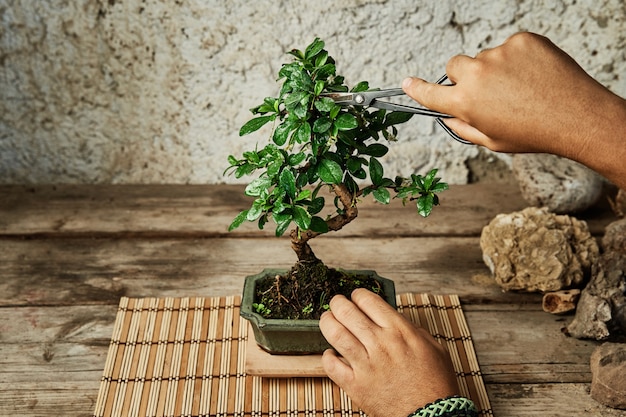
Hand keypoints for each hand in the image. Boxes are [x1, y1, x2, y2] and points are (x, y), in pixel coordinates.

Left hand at [319, 289, 458, 416]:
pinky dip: (327, 356)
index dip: (358, 295)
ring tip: (327, 320)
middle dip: (338, 303)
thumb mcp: (433, 347)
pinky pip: (331, 366)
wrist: (431, 416)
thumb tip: (393, 318)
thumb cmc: (435, 384)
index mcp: (399, 331)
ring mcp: (366, 365)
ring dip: (327, 322)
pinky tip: (331, 353)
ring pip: (335, 333)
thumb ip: (411, 329)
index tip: (356, 297)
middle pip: (347, 312)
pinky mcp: (356, 386)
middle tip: (336, 304)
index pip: (368, 300)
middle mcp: (380, 344)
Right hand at [402, 32, 625, 188]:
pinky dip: (517, 58)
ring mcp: (498, 55)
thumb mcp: (493, 142)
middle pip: (454, 66)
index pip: (429, 94)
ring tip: (520, 87)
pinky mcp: (521, 41)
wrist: (577, 117)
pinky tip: (533, 75)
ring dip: (494, 69)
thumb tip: (448, 118)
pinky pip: (509, 47)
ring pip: (484, 57)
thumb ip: (463, 129)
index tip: (407, 83)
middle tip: (486, 91)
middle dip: (464, 77)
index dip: (416, 89)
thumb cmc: (534, 134)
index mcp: (465, 104)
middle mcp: (476, 76)